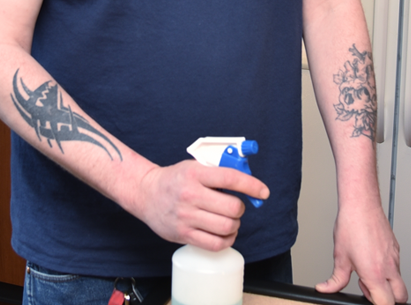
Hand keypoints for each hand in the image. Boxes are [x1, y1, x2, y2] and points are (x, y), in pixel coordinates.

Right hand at [134, 160, 269, 250]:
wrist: (147, 193)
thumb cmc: (175, 179)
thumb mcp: (194, 166)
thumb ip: (217, 172)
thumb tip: (246, 181)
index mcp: (195, 173)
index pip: (230, 178)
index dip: (251, 185)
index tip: (263, 191)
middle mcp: (190, 194)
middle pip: (232, 207)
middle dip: (240, 208)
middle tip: (235, 206)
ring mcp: (186, 216)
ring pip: (227, 227)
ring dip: (235, 225)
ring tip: (229, 220)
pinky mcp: (183, 234)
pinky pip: (215, 244)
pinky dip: (227, 240)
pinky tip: (224, 233)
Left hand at [315, 203, 407, 304]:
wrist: (361, 204)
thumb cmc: (351, 226)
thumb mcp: (340, 257)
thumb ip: (335, 279)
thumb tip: (326, 289)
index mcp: (375, 273)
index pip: (386, 304)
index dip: (376, 304)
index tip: (366, 297)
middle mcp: (389, 267)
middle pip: (400, 298)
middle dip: (387, 299)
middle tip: (369, 287)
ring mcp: (395, 258)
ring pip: (399, 281)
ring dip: (386, 283)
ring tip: (368, 269)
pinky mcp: (396, 248)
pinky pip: (397, 266)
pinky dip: (387, 269)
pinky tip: (372, 258)